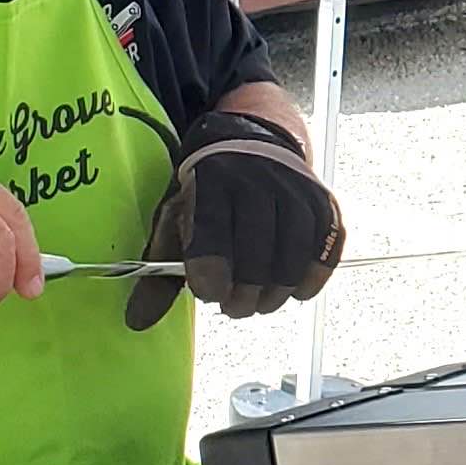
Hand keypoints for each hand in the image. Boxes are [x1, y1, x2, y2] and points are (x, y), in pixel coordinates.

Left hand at [126, 119, 344, 331]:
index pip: (213, 231)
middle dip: (245, 293)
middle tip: (235, 308)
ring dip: (278, 291)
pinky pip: (327, 244)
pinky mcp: (324, 200)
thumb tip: (138, 322)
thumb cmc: (207, 193)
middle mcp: (256, 178)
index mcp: (210, 181)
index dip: (211, 273)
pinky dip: (313, 275)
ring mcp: (295, 187)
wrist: (252, 141)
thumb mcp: (174, 222)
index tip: (209, 294)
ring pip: (294, 251)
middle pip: (257, 249)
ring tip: (262, 304)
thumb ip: (159, 274)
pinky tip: (296, 291)